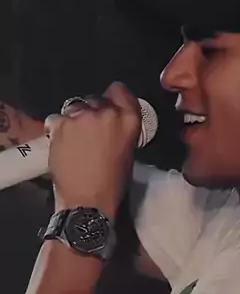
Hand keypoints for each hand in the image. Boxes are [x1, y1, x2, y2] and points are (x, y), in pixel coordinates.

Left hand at [46, 82, 140, 216]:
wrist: (87, 202)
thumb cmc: (111, 185)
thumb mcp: (127, 153)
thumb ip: (121, 130)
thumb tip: (111, 122)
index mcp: (128, 120)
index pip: (120, 90)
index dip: (113, 98)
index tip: (110, 105)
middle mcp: (106, 113)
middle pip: (96, 99)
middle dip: (93, 112)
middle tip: (92, 133)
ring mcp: (81, 117)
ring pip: (76, 107)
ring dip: (76, 120)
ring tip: (76, 142)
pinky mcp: (60, 125)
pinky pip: (58, 119)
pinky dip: (59, 129)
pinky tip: (64, 146)